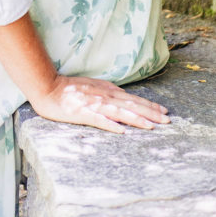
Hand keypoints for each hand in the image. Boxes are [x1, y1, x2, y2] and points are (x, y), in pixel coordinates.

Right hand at [31, 75, 170, 133]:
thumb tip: (125, 96)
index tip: (164, 112)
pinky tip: (122, 131)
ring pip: (119, 113)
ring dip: (136, 119)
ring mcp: (93, 104)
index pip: (133, 99)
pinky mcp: (82, 113)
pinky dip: (111, 125)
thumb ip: (108, 91)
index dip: (149, 106)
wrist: (47, 87)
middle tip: (168, 121)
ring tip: (151, 127)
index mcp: (106, 91)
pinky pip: (99, 120)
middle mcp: (103, 97)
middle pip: (131, 106)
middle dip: (150, 113)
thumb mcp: (92, 85)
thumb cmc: (69, 88)